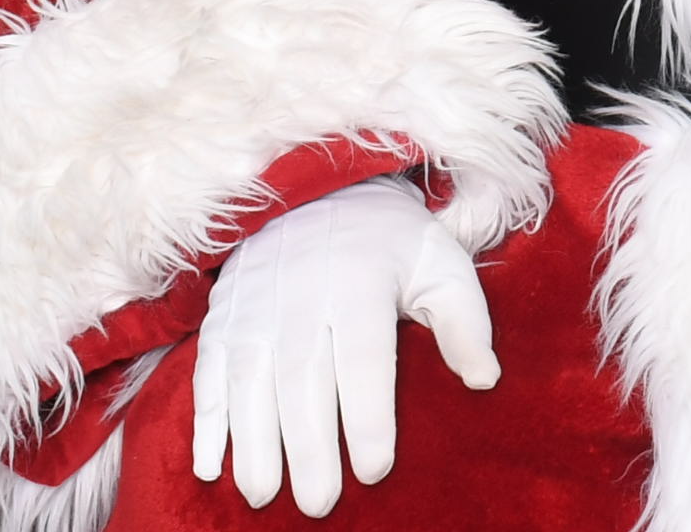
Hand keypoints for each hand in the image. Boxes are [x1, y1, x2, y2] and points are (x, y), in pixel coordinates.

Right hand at [189, 175, 499, 514]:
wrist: (320, 191)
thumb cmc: (391, 244)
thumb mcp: (439, 263)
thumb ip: (465, 321)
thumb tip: (484, 379)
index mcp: (361, 281)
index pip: (363, 356)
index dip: (367, 415)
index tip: (375, 470)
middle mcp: (300, 293)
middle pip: (302, 377)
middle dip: (308, 445)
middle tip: (319, 504)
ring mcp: (254, 305)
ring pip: (250, 379)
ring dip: (252, 442)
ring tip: (263, 496)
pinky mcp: (222, 317)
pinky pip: (207, 370)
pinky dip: (205, 421)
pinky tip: (209, 467)